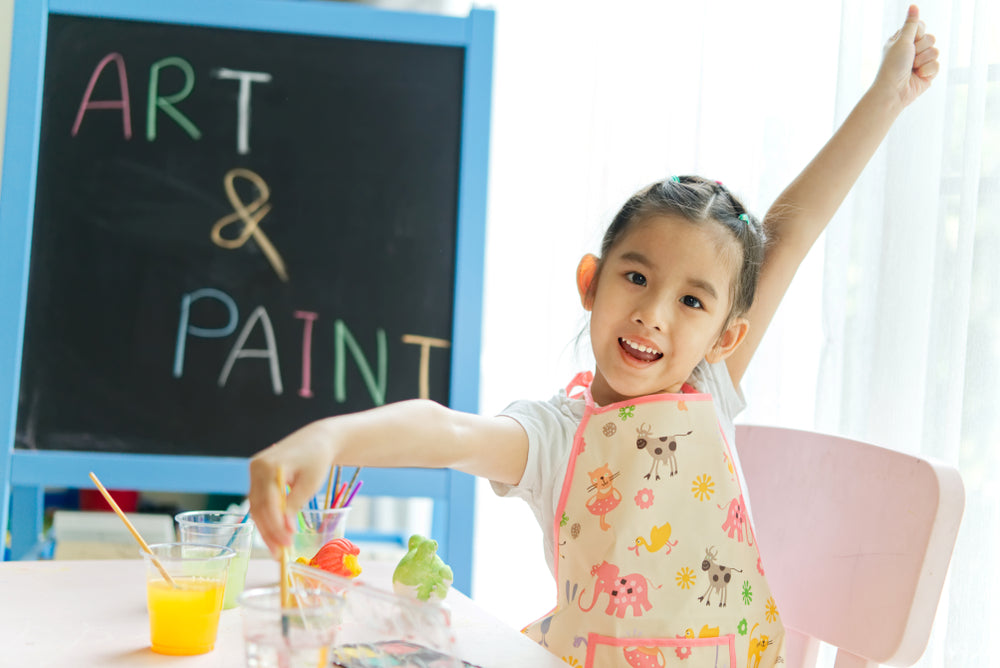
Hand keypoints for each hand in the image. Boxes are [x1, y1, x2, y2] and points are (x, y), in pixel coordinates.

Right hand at [248, 423, 335, 555]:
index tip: (287, 543)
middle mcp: (256, 468)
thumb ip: (295, 505)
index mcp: (269, 466)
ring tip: (278, 550)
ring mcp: (254, 472)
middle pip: (258, 507)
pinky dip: (267, 518)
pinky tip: (276, 534)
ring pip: (256, 507)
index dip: (276, 525)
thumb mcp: (310, 483)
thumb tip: (285, 531)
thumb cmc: (317, 459)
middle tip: (280, 554)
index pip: (268, 502)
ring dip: (266, 529)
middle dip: (269, 532)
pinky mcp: (258, 477)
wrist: (317, 440)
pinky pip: (260, 502)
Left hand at [876, 5, 939, 107]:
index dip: (918, 33)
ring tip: (912, 68)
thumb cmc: (893, 66)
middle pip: (931, 38)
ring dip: (924, 60)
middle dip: (921, 48)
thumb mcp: (902, 41)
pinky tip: (918, 76)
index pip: (920, 27)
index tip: (909, 41)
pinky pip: (937, 65)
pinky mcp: (928, 73)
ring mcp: (920, 62)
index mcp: (902, 41)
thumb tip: (913, 5)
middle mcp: (912, 50)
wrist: (894, 92)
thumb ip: (911, 24)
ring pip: (936, 51)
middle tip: (910, 57)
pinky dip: (928, 70)